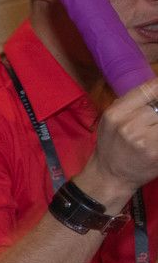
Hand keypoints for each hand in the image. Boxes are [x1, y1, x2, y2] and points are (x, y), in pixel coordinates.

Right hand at [77, 76, 157, 210]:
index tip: (156, 98)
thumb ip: (132, 101)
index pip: (150, 88)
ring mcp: (144, 140)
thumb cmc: (111, 145)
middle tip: (151, 124)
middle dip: (157, 114)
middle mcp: (128, 126)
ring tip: (151, 133)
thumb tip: (156, 85)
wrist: (109, 177)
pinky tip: (154, 142)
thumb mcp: (111, 119)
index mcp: (116, 114)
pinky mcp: (156, 152)